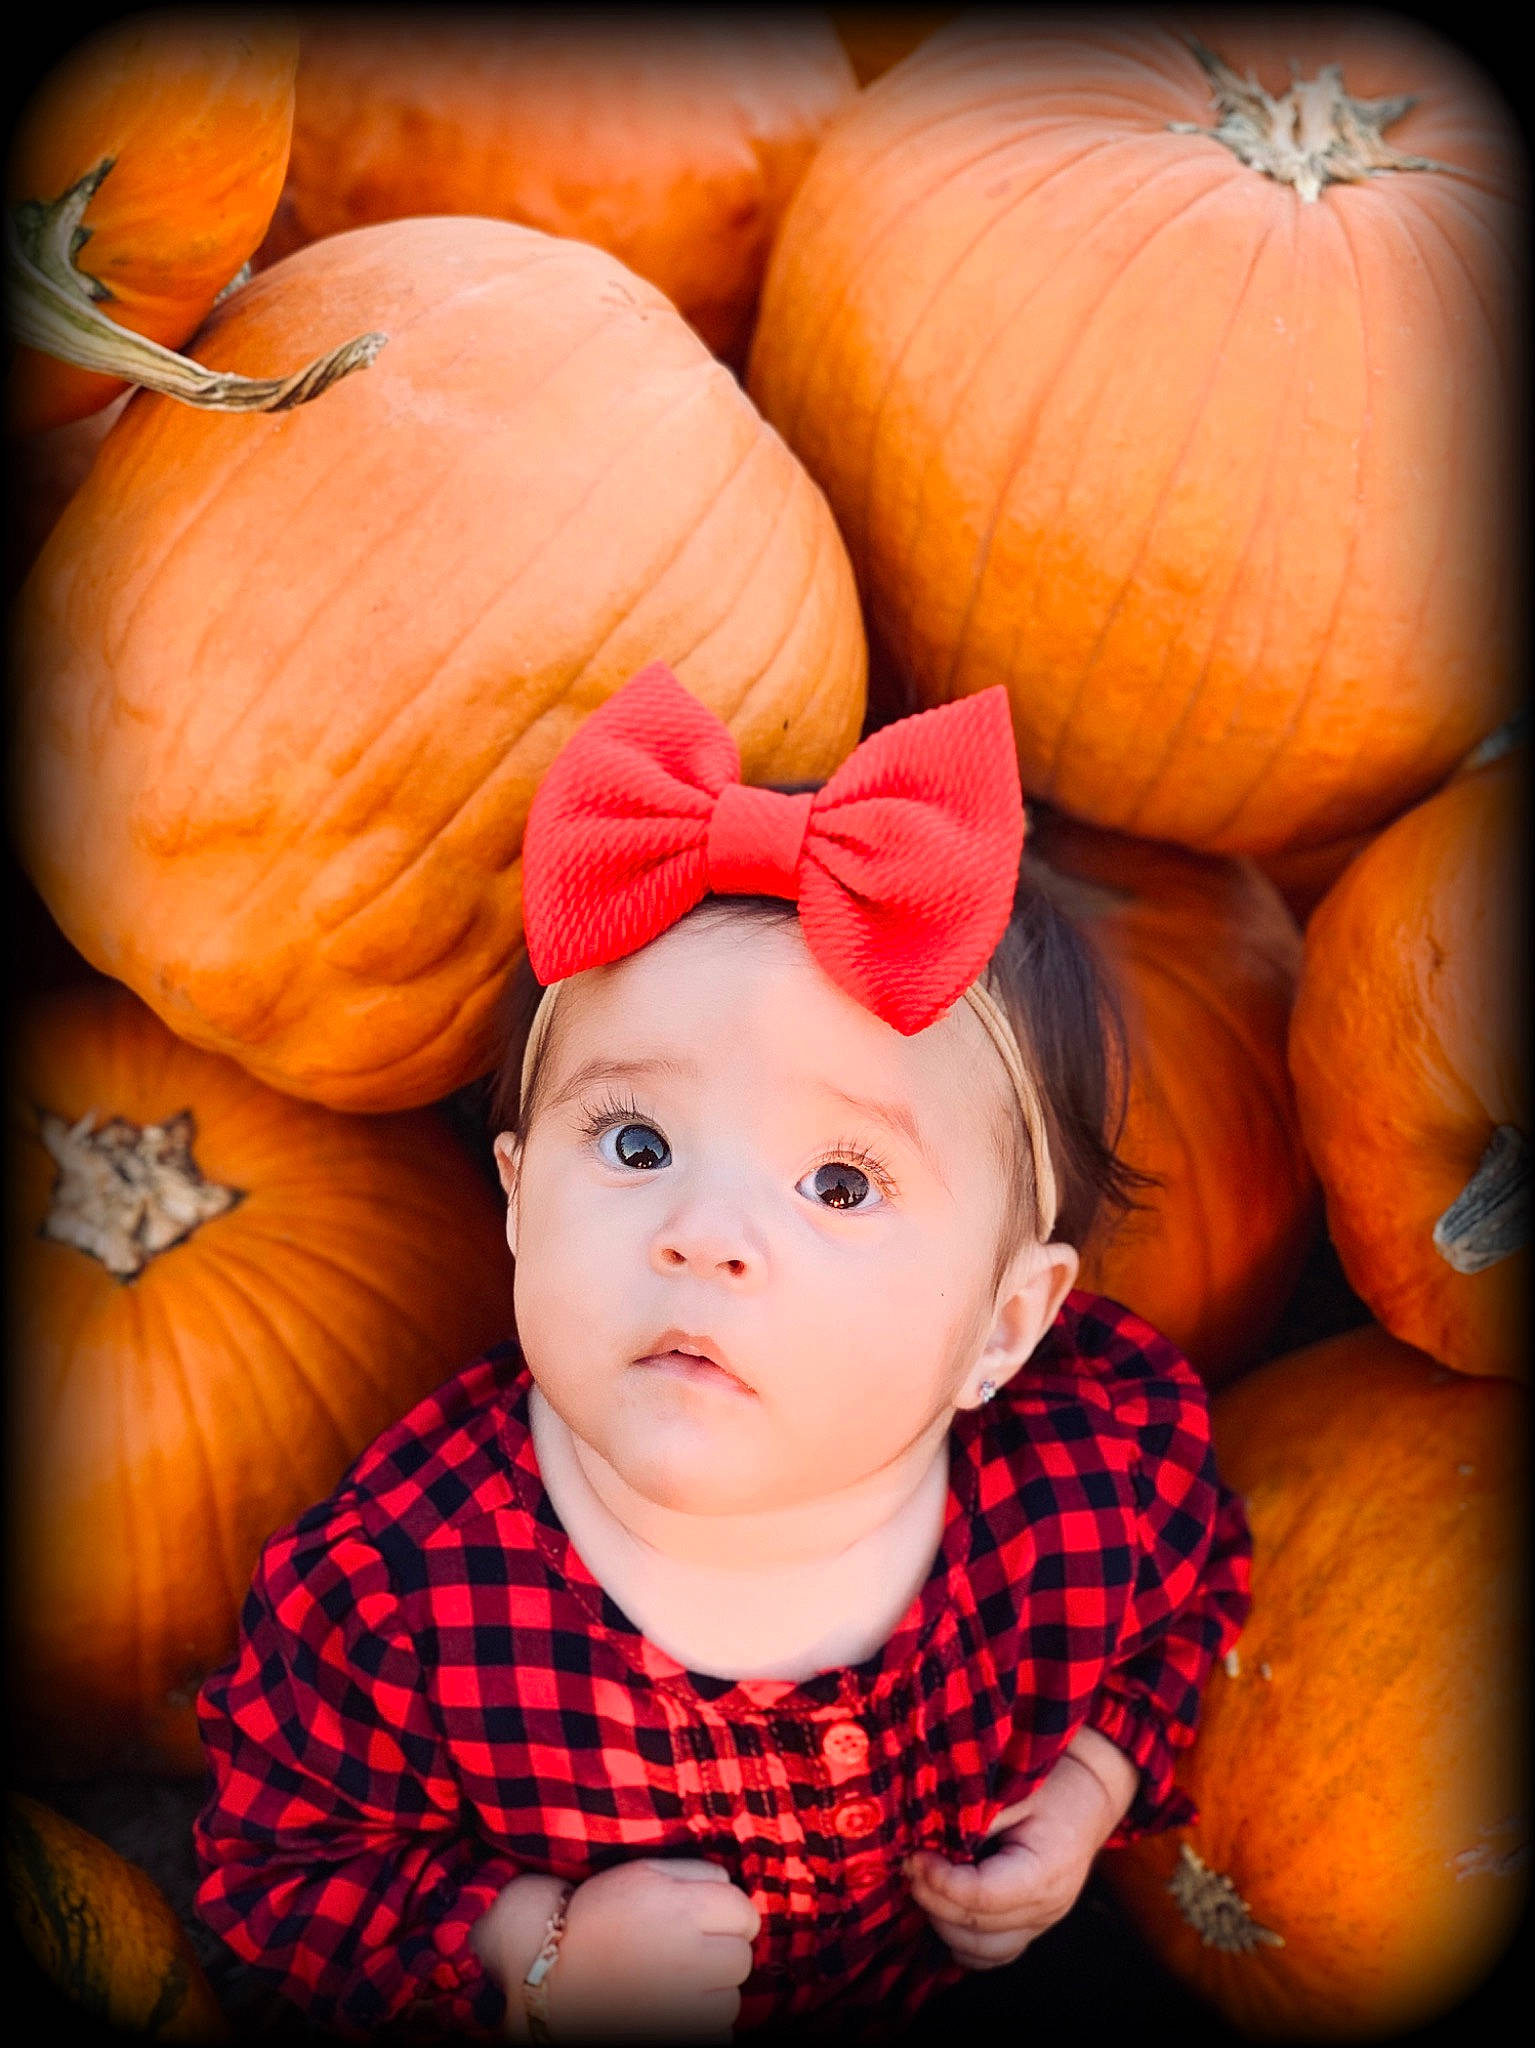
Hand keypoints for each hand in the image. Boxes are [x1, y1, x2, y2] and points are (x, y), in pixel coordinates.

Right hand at [544, 1857, 759, 2041]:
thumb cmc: (597, 1915)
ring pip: (730, 2003)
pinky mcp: (676, 2038)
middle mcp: (689, 1958)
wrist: (548, 1971)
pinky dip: (699, 2028)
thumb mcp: (644, 1873)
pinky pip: (715, 2037)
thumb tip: (734, 1891)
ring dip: (709, 1995)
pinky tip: (667, 2010)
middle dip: (719, 1955)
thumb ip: (697, 1873)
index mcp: (684, 1909)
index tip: (706, 1921)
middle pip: (741, 1959)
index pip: (746, 1913)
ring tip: (667, 1983)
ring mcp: (682, 2007)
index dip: (728, 1915)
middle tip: (683, 1953)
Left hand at [904, 1728, 1136, 1970]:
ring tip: (924, 1884)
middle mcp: (1048, 1907)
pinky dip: (963, 1941)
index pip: (982, 1896)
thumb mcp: (1014, 1787)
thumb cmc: (1052, 1780)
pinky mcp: (1033, 1925)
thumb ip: (974, 1817)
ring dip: (944, 1923)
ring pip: (982, 1951)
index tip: (914, 1856)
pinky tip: (942, 1910)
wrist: (1090, 1789)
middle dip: (934, 1900)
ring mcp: (1042, 1922)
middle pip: (977, 1928)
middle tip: (910, 1865)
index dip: (940, 1881)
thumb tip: (926, 1840)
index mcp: (1046, 1870)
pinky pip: (993, 1954)